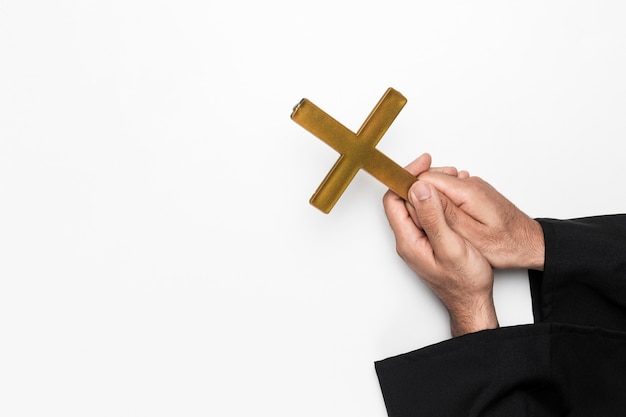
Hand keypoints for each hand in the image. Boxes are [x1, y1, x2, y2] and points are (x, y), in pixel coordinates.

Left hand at [383, 179, 497, 336]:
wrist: (473, 302)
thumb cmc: (465, 281)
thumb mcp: (451, 247)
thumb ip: (434, 218)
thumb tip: (419, 189)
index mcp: (408, 240)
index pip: (394, 198)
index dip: (406, 177)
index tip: (424, 164)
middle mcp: (408, 239)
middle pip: (403, 199)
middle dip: (421, 179)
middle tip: (443, 171)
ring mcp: (416, 240)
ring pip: (415, 205)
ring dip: (430, 189)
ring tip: (451, 181)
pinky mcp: (426, 241)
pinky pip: (425, 214)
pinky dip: (436, 201)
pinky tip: (452, 197)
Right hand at [414, 172, 544, 269]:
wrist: (531, 244)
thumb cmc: (506, 245)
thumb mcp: (471, 235)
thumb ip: (443, 212)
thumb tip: (419, 191)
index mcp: (466, 192)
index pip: (425, 179)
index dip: (408, 190)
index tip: (401, 205)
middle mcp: (469, 183)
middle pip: (429, 179)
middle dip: (416, 196)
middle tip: (416, 222)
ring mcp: (472, 187)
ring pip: (438, 186)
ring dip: (428, 201)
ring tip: (430, 224)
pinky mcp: (474, 193)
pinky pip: (448, 191)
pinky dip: (441, 203)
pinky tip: (445, 221)